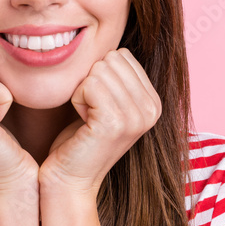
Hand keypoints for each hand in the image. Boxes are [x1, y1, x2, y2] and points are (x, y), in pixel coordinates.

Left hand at [39, 48, 161, 194]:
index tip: (99, 107)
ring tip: (86, 120)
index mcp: (155, 102)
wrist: (69, 179)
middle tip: (90, 114)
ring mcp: (137, 117)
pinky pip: (88, 84)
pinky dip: (76, 99)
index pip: (122, 56)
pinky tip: (82, 122)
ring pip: (98, 70)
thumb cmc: (80, 139)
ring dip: (82, 92)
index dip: (100, 76)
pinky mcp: (115, 122)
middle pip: (111, 60)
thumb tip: (115, 45)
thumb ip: (117, 76)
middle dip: (91, 82)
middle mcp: (152, 109)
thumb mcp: (108, 103)